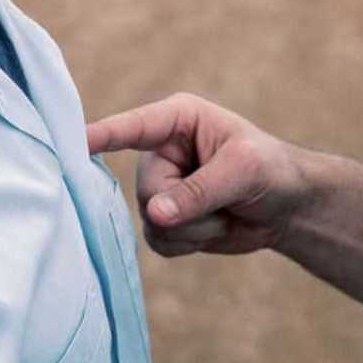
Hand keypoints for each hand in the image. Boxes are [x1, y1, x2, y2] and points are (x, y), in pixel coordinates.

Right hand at [87, 93, 308, 256]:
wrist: (288, 208)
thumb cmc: (271, 170)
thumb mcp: (243, 171)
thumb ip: (199, 190)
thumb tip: (156, 214)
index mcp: (177, 120)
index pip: (133, 128)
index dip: (102, 136)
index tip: (74, 144)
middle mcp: (160, 152)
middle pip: (147, 189)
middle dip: (187, 205)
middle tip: (224, 201)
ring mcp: (159, 187)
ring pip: (152, 220)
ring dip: (193, 227)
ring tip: (223, 213)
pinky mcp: (164, 219)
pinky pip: (158, 241)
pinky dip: (189, 242)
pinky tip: (212, 229)